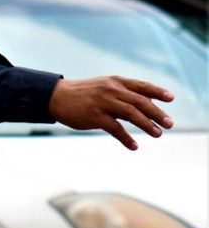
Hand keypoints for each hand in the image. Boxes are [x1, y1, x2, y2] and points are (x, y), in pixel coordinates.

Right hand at [48, 76, 173, 150]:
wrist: (56, 96)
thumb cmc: (82, 93)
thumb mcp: (103, 87)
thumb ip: (123, 94)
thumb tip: (147, 105)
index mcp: (115, 82)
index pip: (141, 86)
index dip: (157, 91)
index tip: (171, 98)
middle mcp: (111, 90)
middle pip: (140, 101)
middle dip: (157, 113)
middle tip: (169, 124)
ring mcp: (103, 103)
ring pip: (132, 113)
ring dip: (147, 125)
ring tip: (157, 134)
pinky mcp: (95, 116)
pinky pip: (116, 128)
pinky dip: (126, 138)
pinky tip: (134, 146)